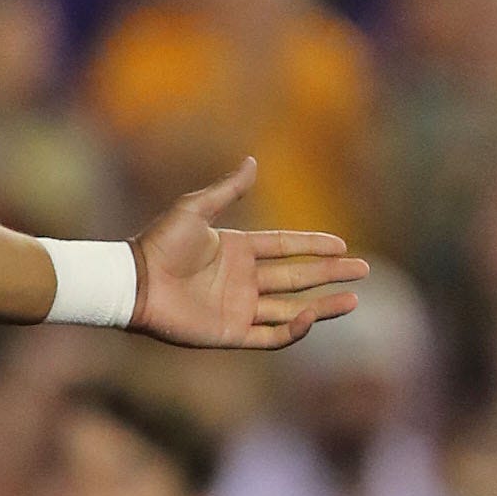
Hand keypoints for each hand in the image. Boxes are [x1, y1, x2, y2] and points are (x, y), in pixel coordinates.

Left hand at [131, 157, 366, 347]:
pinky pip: (271, 335)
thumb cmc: (159, 243)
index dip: (313, 246)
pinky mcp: (231, 333)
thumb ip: (226, 189)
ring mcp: (238, 307)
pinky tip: (313, 316)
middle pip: (296, 277)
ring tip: (353, 299)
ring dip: (323, 306)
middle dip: (329, 274)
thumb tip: (252, 160)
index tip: (343, 245)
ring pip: (291, 308)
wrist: (133, 282)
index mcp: (237, 250)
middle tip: (363, 270)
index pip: (285, 247)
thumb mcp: (194, 209)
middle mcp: (242, 279)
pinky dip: (295, 329)